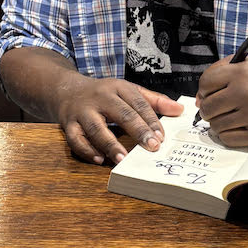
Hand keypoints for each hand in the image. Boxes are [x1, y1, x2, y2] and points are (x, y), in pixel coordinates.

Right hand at [57, 76, 183, 164]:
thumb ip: (154, 101)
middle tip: (152, 147)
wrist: (68, 90)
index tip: (162, 137)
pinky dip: (87, 150)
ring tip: (123, 158)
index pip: (138, 103)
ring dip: (110, 144)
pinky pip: (76, 139)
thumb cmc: (105, 94)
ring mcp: (82, 111)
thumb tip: (179, 110)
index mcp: (118, 87)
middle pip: (121, 114)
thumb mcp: (129, 91)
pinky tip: (100, 160)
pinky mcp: (68, 124)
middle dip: (137, 131)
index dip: (151, 120)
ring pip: (96, 128)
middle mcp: (100, 97)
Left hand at [196, 57, 247, 146]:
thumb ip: (218, 72)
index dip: (204, 89)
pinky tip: (235, 126)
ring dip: (217, 122)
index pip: (205, 84)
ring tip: (227, 116)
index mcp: (241, 73)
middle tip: (216, 108)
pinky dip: (226, 134)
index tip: (209, 92)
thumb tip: (197, 100)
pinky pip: (227, 138)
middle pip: (208, 107)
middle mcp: (246, 93)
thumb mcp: (245, 64)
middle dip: (208, 108)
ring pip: (215, 125)